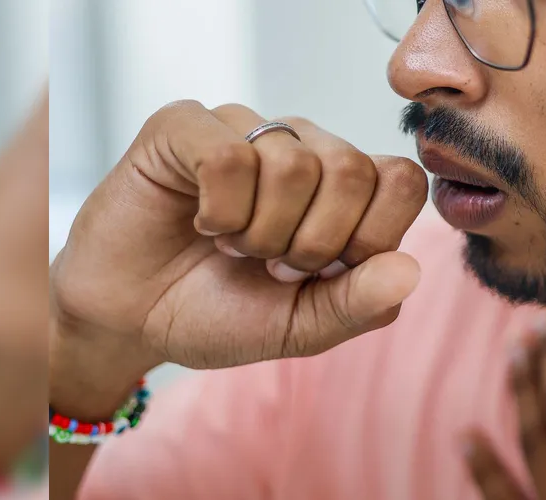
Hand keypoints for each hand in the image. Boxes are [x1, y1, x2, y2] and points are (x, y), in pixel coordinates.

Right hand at [50, 101, 427, 411]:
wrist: (134, 320)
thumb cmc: (220, 313)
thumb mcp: (302, 327)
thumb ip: (360, 303)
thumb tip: (411, 269)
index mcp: (343, 189)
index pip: (402, 181)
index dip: (369, 237)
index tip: (322, 272)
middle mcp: (303, 148)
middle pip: (352, 170)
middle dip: (311, 243)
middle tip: (271, 262)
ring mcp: (246, 130)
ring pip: (293, 163)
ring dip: (259, 231)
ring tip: (233, 245)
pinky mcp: (187, 125)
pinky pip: (229, 156)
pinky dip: (219, 211)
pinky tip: (202, 222)